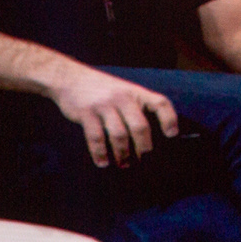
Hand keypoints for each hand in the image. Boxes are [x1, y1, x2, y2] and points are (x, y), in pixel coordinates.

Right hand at [47, 64, 177, 167]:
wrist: (69, 76)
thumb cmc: (103, 91)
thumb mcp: (124, 92)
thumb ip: (137, 109)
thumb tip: (152, 140)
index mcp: (136, 93)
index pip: (160, 103)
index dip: (169, 119)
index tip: (172, 135)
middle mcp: (122, 97)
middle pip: (140, 126)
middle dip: (144, 149)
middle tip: (145, 162)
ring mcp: (103, 104)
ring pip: (119, 135)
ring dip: (123, 155)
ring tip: (124, 164)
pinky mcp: (86, 112)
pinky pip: (96, 137)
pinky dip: (100, 153)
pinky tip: (103, 162)